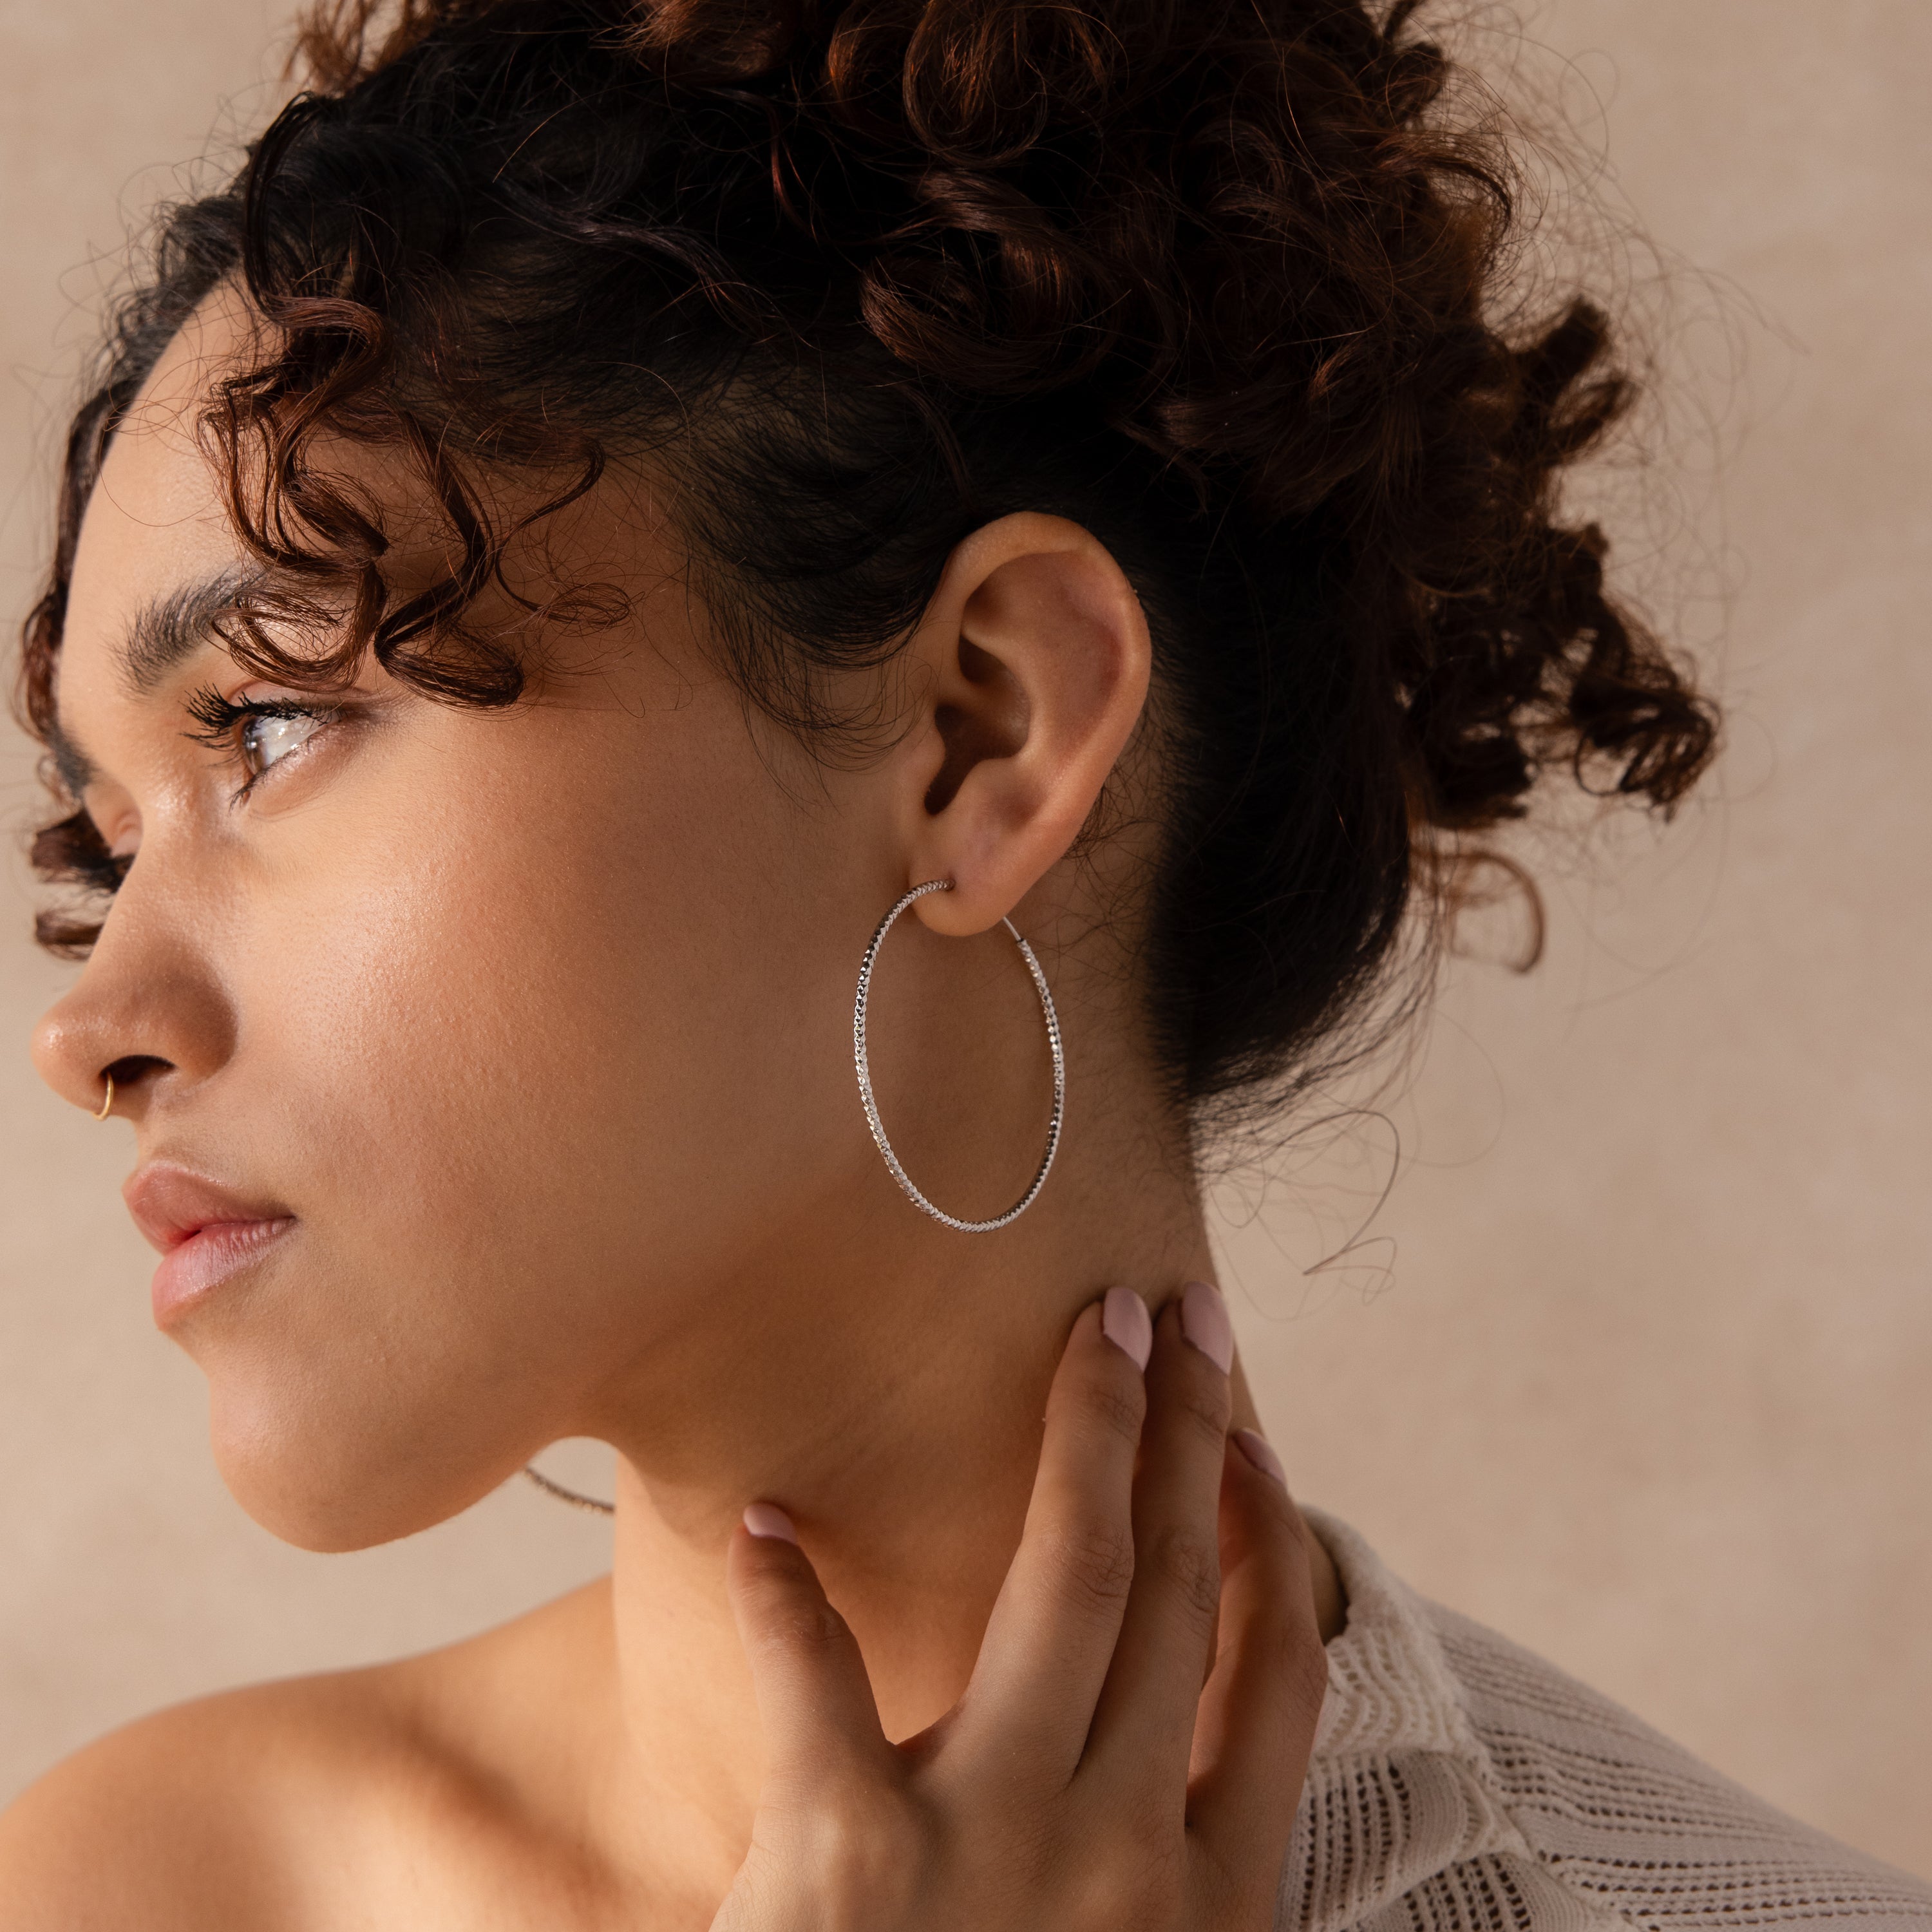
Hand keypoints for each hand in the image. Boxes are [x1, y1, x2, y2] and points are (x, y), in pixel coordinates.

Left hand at [710, 1282, 1328, 1931]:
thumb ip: (1157, 1875)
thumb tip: (1174, 1738)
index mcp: (1208, 1905)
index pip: (1273, 1678)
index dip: (1270, 1542)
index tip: (1255, 1442)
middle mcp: (1129, 1859)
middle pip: (1183, 1590)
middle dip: (1195, 1428)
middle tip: (1190, 1309)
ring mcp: (999, 1848)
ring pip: (1076, 1581)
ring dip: (1090, 1434)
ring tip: (1094, 1330)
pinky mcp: (852, 1857)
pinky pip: (816, 1676)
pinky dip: (784, 1594)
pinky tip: (766, 1522)